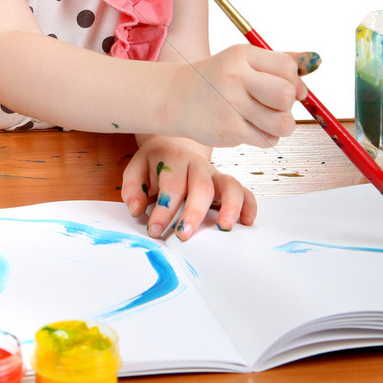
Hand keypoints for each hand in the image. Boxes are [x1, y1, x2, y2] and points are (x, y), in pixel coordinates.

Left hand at [121, 137, 256, 240]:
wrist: (175, 147)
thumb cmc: (156, 164)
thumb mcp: (137, 169)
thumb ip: (134, 188)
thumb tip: (137, 210)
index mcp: (174, 160)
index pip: (171, 184)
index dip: (163, 209)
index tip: (155, 231)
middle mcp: (197, 165)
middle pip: (201, 186)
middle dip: (194, 212)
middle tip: (184, 235)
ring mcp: (215, 174)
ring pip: (229, 185)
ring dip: (230, 206)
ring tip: (224, 228)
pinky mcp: (226, 183)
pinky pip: (244, 191)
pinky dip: (249, 205)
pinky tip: (246, 223)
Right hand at [163, 43, 309, 147]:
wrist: (176, 97)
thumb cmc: (217, 79)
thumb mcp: (243, 61)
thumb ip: (279, 61)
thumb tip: (315, 62)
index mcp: (243, 55)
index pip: (287, 68)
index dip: (293, 82)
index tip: (282, 87)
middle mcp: (236, 77)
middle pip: (286, 95)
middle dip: (288, 105)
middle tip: (275, 105)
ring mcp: (230, 104)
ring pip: (282, 123)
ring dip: (281, 126)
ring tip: (267, 120)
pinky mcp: (228, 128)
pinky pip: (267, 140)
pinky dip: (266, 137)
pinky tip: (250, 127)